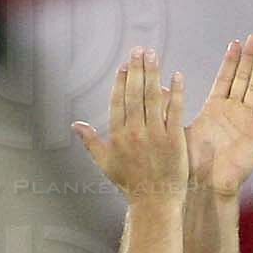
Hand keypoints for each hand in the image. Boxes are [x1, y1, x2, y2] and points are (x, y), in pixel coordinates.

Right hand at [73, 47, 188, 202]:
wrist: (154, 202)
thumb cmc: (130, 185)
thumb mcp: (106, 163)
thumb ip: (91, 142)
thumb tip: (75, 126)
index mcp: (118, 135)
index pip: (118, 101)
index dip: (121, 81)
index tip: (125, 65)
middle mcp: (135, 132)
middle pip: (135, 94)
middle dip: (137, 69)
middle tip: (140, 50)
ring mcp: (155, 135)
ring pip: (153, 97)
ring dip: (153, 74)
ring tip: (154, 55)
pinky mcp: (174, 140)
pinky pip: (175, 111)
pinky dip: (176, 93)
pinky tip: (177, 76)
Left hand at [185, 33, 252, 200]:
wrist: (205, 185)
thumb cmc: (190, 163)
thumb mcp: (177, 129)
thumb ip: (172, 107)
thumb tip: (159, 86)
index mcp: (216, 109)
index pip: (226, 79)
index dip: (231, 61)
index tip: (235, 42)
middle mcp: (234, 112)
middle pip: (244, 79)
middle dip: (250, 58)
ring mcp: (247, 122)